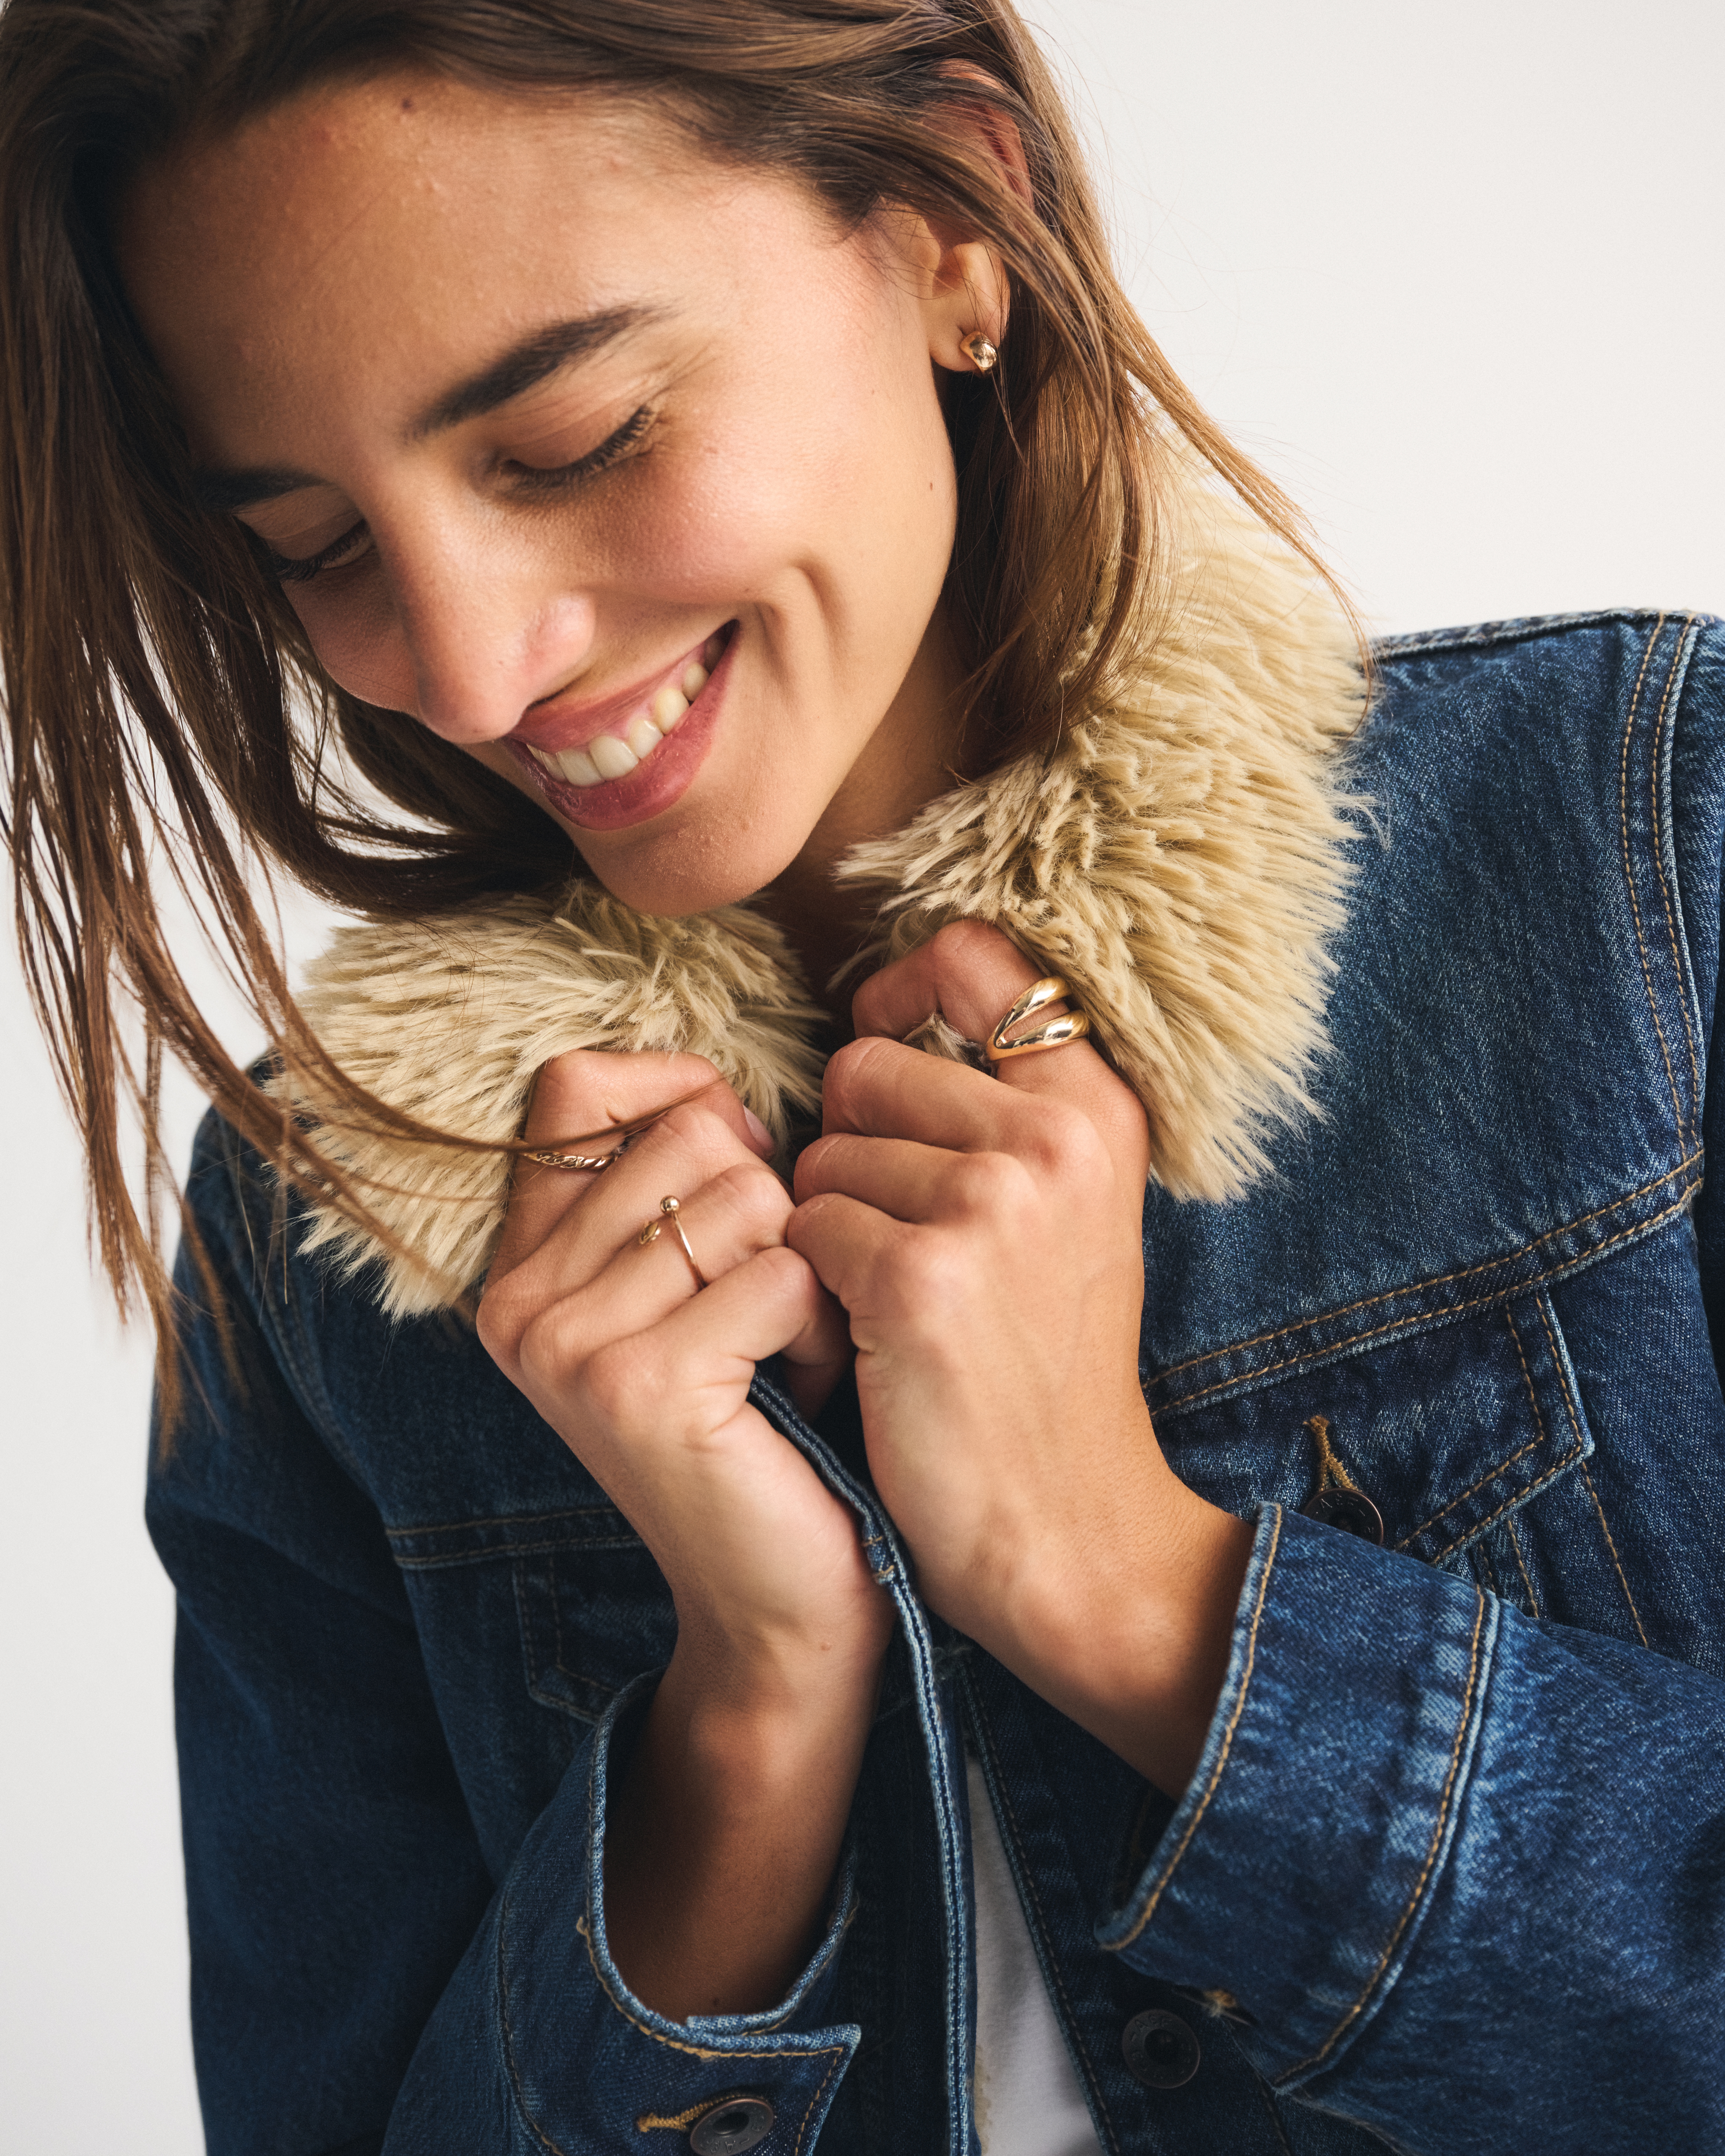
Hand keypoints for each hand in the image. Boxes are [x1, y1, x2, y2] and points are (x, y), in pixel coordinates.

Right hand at [478, 1052, 892, 2015]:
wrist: (780, 1601)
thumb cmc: (763, 1424)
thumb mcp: (697, 1282)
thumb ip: (680, 1179)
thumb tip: (721, 1094)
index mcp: (520, 1264)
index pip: (576, 1083)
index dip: (680, 1097)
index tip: (732, 1175)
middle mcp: (519, 1301)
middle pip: (689, 1133)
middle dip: (766, 1212)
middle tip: (760, 1313)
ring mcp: (569, 1345)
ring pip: (747, 1198)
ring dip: (799, 1278)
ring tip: (776, 1360)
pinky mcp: (641, 1386)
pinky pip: (783, 1274)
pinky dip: (817, 1329)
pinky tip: (794, 1393)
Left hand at [788, 923, 1252, 1792]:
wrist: (1064, 1518)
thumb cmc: (1041, 1358)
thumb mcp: (1066, 1208)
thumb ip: (1001, 1104)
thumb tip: (884, 1013)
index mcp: (1094, 1107)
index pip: (971, 957)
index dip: (899, 991)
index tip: (881, 1046)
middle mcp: (1052, 1140)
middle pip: (867, 1062)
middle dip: (851, 1140)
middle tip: (895, 1229)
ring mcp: (989, 1205)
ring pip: (822, 1152)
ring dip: (827, 1218)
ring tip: (890, 1291)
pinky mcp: (919, 1278)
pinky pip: (802, 1227)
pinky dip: (811, 1280)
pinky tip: (866, 1333)